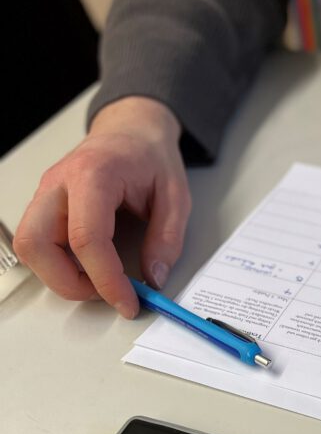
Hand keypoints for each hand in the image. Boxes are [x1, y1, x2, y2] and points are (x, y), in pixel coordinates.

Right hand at [14, 96, 190, 317]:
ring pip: (30, 247)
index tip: (128, 302)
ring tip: (99, 280)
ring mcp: (46, 194)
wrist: (131, 131)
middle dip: (69, 283)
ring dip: (59, 276)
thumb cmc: (149, 156)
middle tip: (108, 293)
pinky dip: (57, 265)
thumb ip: (168, 240)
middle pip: (37, 244)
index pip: (86, 238)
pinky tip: (88, 267)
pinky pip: (37, 244)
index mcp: (93, 174)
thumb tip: (154, 278)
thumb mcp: (176, 197)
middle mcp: (59, 183)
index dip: (105, 280)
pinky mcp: (45, 206)